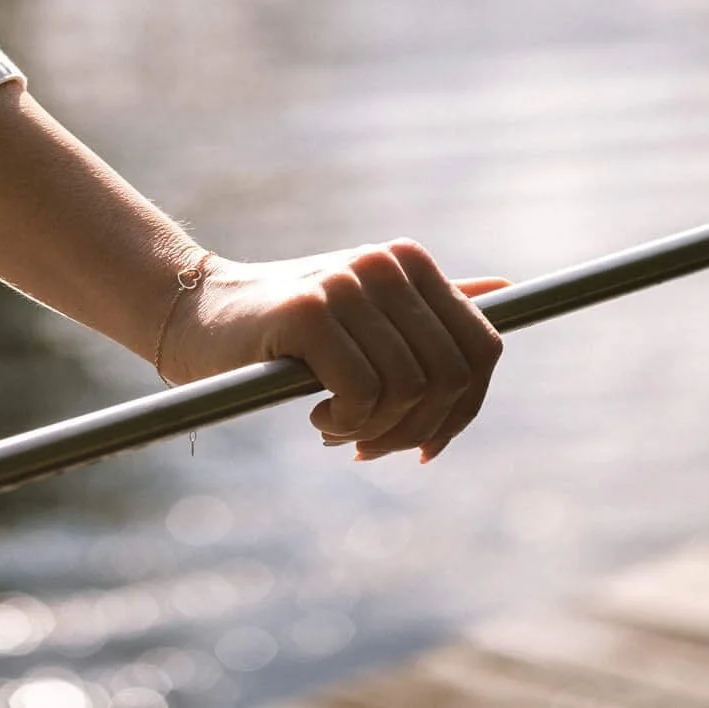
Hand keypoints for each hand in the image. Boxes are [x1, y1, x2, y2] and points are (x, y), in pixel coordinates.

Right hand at [161, 243, 506, 462]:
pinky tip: (318, 416)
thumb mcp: (367, 312)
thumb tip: (507, 291)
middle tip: (371, 446)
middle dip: (418, 430)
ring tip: (337, 427)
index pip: (482, 349)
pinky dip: (346, 425)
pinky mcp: (310, 311)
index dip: (463, 411)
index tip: (426, 443)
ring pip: (409, 391)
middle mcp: (385, 264)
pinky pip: (363, 395)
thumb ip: (431, 306)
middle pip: (451, 377)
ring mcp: (348, 284)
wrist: (202, 315)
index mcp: (409, 262)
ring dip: (375, 432)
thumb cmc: (290, 327)